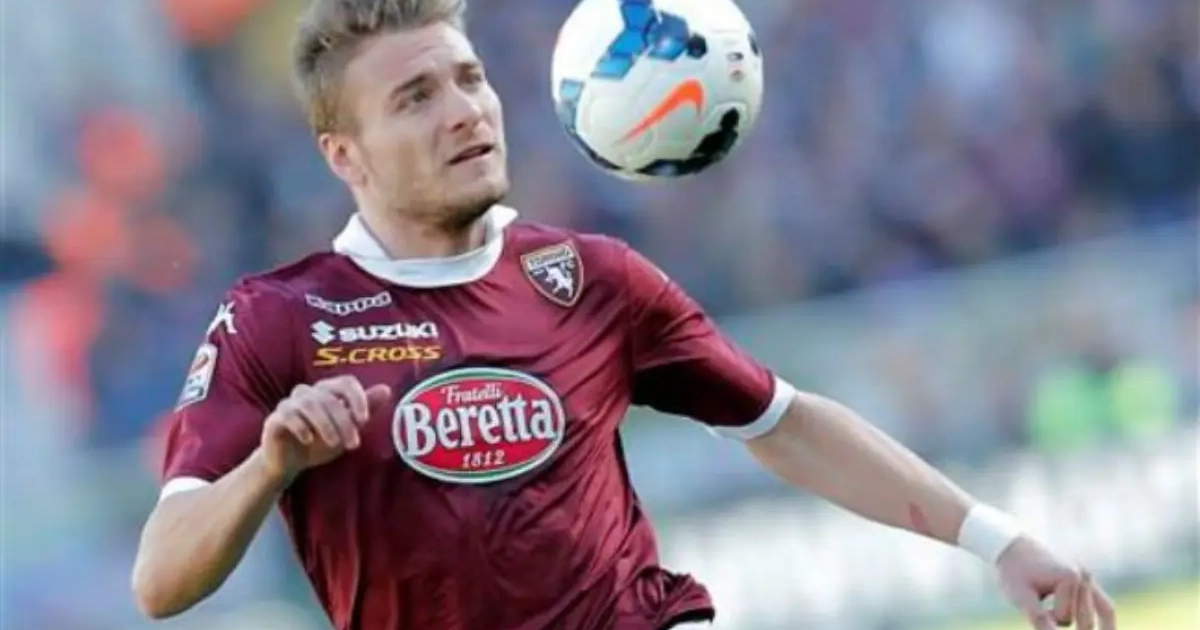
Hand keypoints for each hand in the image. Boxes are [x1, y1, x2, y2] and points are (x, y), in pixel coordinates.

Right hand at [260, 376, 391, 481]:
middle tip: (352, 444)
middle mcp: (308, 392)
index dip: (357, 398)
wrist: (288, 464)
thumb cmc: (319, 443)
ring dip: (325, 425)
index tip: (364, 420)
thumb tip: (386, 389)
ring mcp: (289, 404)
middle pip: (329, 398)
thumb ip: (365, 409)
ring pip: (310, 404)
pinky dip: (301, 426)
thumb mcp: (347, 429)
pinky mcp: (274, 419)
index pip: (346, 382)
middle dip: (344, 422)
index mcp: (327, 391)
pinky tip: (309, 440)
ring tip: (333, 444)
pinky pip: (287, 415)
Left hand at [997, 536, 1115, 629]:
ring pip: (1106, 611)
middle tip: (1056, 621)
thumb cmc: (1014, 573)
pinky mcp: (1086, 584)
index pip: (1064, 617)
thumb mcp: (1021, 596)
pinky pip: (1104, 606)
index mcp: (1069, 577)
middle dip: (1067, 623)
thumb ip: (1039, 619)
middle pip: (1087, 620)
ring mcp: (1087, 580)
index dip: (1047, 618)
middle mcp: (1083, 577)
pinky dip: (1104, 622)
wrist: (1013, 549)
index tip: (1032, 606)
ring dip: (1097, 627)